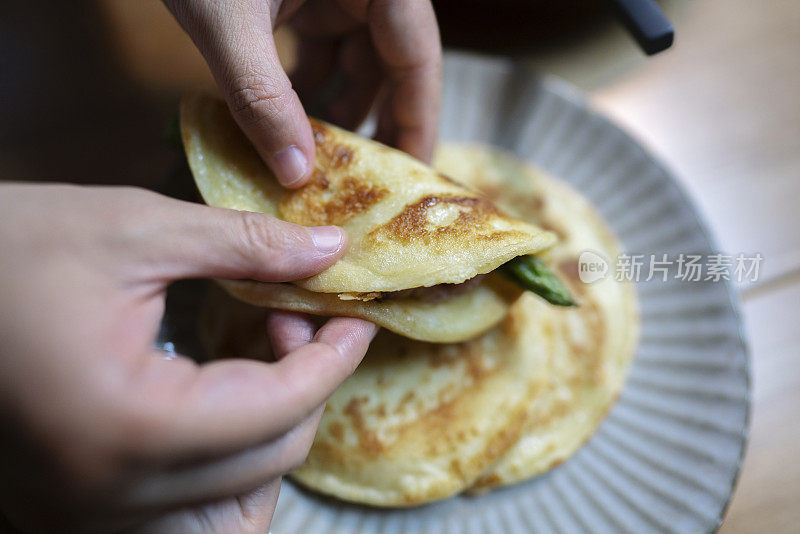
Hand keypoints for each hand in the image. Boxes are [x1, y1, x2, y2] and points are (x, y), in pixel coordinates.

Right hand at [0, 184, 376, 532]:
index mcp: (129, 422)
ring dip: (269, 420)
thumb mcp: (132, 228)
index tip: (353, 316)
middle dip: (304, 386)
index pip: (281, 409)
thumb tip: (330, 251)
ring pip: (233, 490)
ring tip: (256, 347)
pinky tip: (217, 385)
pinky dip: (224, 448)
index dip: (333, 359)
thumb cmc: (4, 248)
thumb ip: (244, 246)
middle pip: (268, 458)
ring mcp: (89, 510)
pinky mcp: (74, 504)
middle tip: (293, 317)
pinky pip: (187, 499)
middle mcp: (111, 491)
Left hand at [164, 0, 441, 185]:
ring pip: (356, 62)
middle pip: (392, 64)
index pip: (417, 58)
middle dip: (377, 124)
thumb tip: (295, 176)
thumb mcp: (227, 21)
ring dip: (338, 112)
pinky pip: (322, 50)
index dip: (418, 122)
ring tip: (324, 168)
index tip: (411, 179)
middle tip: (368, 187)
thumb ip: (259, 97)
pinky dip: (307, 90)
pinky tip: (289, 127)